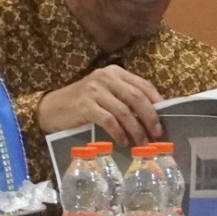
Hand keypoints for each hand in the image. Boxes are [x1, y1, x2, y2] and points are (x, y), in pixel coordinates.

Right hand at [36, 65, 162, 146]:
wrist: (50, 108)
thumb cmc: (82, 103)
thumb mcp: (105, 93)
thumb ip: (125, 97)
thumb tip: (153, 114)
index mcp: (115, 72)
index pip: (144, 85)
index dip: (157, 102)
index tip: (167, 117)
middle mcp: (106, 78)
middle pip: (138, 98)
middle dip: (151, 117)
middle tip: (158, 133)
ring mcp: (95, 91)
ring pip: (125, 112)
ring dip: (137, 129)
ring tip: (143, 142)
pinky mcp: (86, 106)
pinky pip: (110, 121)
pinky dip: (120, 133)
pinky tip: (124, 142)